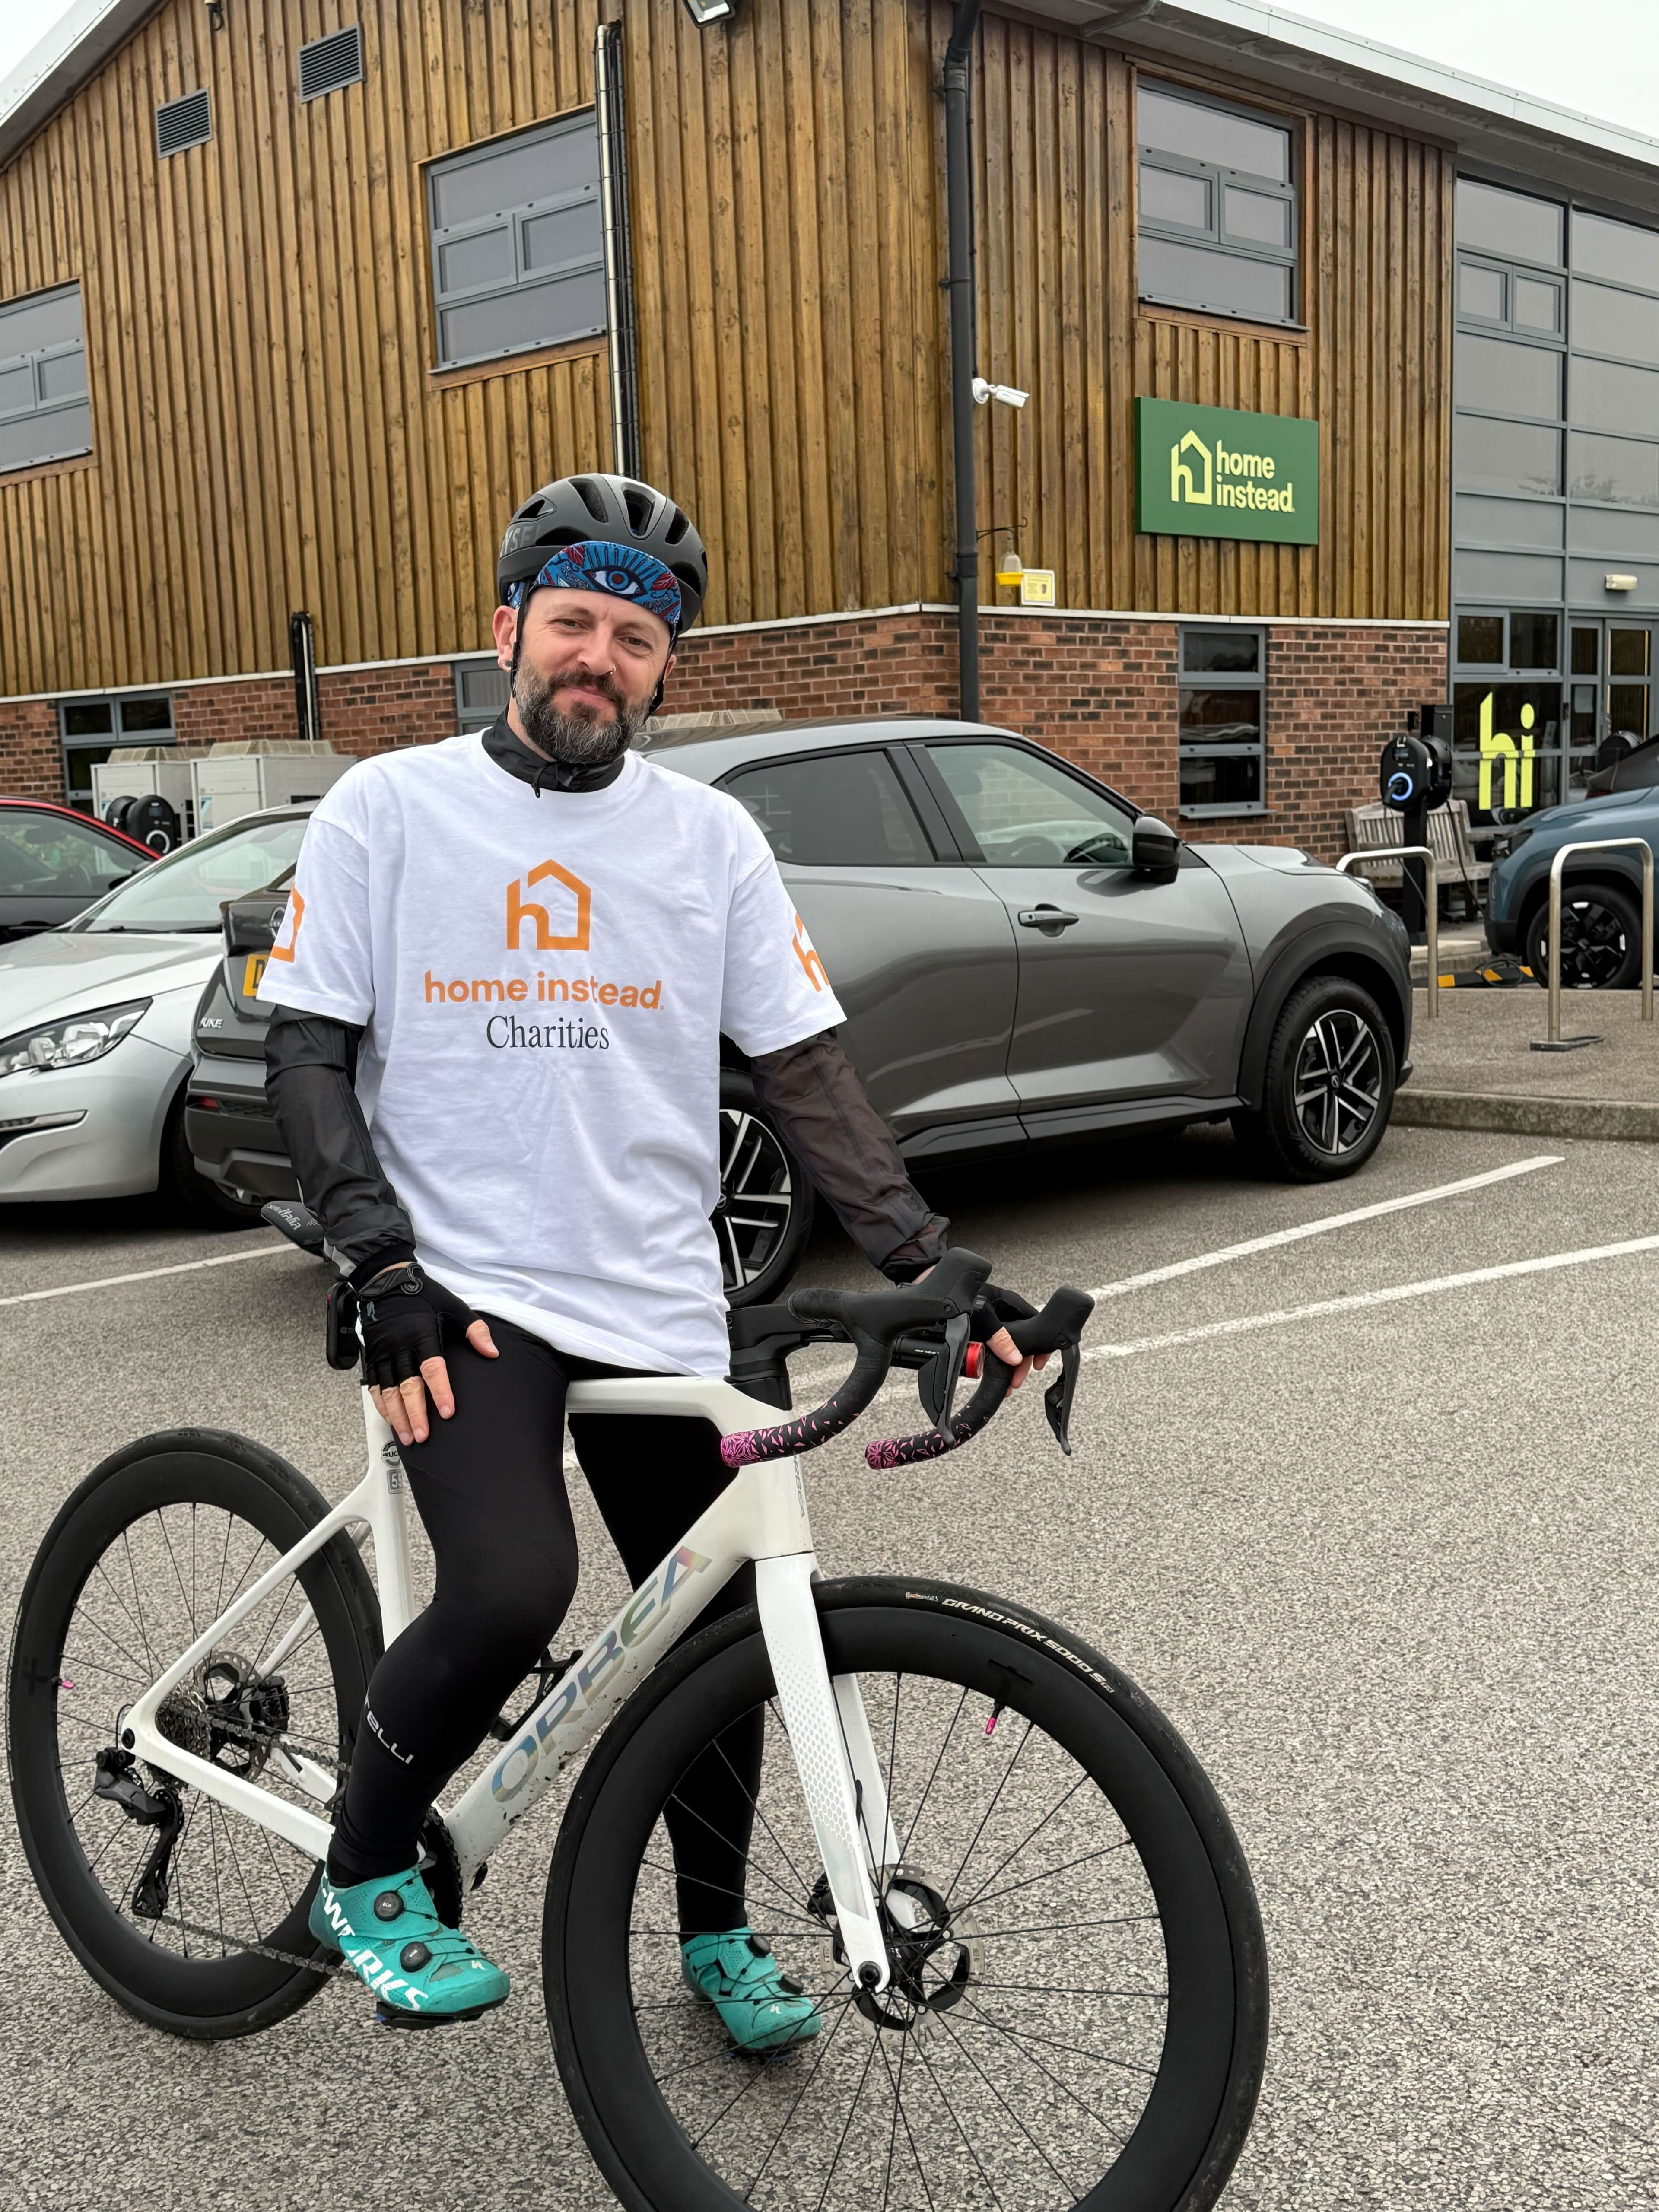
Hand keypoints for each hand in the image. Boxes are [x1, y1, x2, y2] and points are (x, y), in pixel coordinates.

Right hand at [356, 1264, 498, 1445]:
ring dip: (397, 1415)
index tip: (448, 1412)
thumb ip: (474, 1330)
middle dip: (415, 1413)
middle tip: (423, 1435)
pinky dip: (381, 1405)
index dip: (441, 1392)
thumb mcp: (453, 1306)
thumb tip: (492, 1352)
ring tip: (407, 1436)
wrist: (387, 1281)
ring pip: (388, 1390)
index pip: (433, 1369)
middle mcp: (400, 1345)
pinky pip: (374, 1385)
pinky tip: (390, 1419)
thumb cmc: (423, 1295)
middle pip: (407, 1386)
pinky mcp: (371, 1355)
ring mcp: (383, 1351)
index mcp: (422, 1333)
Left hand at [912, 1267, 1050, 1391]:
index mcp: (1011, 1304)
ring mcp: (993, 1321)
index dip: (1040, 1344)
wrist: (939, 1293)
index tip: (1039, 1363)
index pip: (1035, 1323)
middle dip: (1021, 1362)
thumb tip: (1015, 1358)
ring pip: (1008, 1346)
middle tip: (1016, 1380)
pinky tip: (991, 1374)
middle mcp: (1005, 1312)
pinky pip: (993, 1347)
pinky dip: (995, 1361)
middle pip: (1022, 1340)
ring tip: (1006, 1383)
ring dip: (1008, 1365)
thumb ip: (999, 1336)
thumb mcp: (984, 1317)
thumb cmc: (962, 1297)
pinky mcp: (981, 1329)